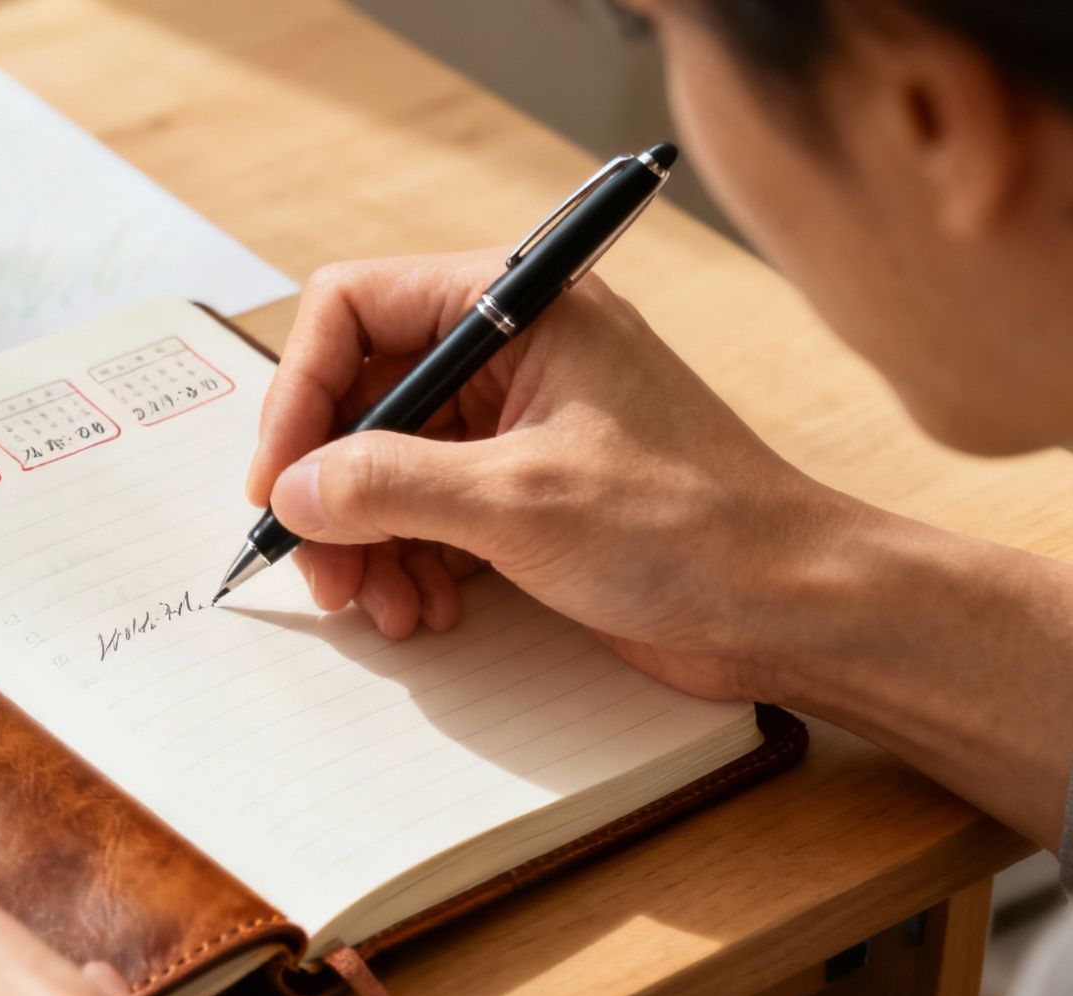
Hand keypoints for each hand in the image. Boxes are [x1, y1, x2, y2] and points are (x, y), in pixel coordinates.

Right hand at [246, 251, 874, 701]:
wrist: (792, 608)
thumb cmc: (693, 530)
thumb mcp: (520, 502)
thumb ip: (390, 485)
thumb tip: (296, 489)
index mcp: (522, 308)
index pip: (356, 310)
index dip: (301, 391)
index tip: (280, 479)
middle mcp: (513, 353)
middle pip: (362, 397)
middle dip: (331, 488)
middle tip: (320, 569)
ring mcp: (516, 424)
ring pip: (384, 465)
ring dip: (365, 540)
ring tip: (383, 607)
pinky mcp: (523, 492)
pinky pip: (425, 513)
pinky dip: (407, 562)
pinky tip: (426, 609)